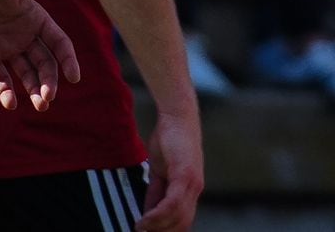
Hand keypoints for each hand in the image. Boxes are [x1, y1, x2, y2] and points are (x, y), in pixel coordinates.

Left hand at [0, 0, 81, 112]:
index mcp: (35, 17)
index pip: (58, 42)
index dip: (68, 59)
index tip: (74, 76)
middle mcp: (24, 35)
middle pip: (45, 63)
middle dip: (49, 81)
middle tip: (48, 98)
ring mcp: (6, 48)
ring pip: (26, 73)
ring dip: (34, 89)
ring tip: (39, 105)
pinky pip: (0, 78)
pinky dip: (6, 91)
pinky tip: (10, 103)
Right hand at [137, 110, 204, 231]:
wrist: (177, 115)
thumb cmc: (169, 139)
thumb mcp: (160, 171)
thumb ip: (157, 191)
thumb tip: (148, 212)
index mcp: (190, 189)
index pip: (182, 221)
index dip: (167, 231)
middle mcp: (195, 188)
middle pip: (181, 224)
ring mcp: (192, 182)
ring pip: (177, 217)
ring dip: (156, 227)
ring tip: (139, 228)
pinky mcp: (186, 174)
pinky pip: (173, 203)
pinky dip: (157, 215)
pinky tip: (144, 220)